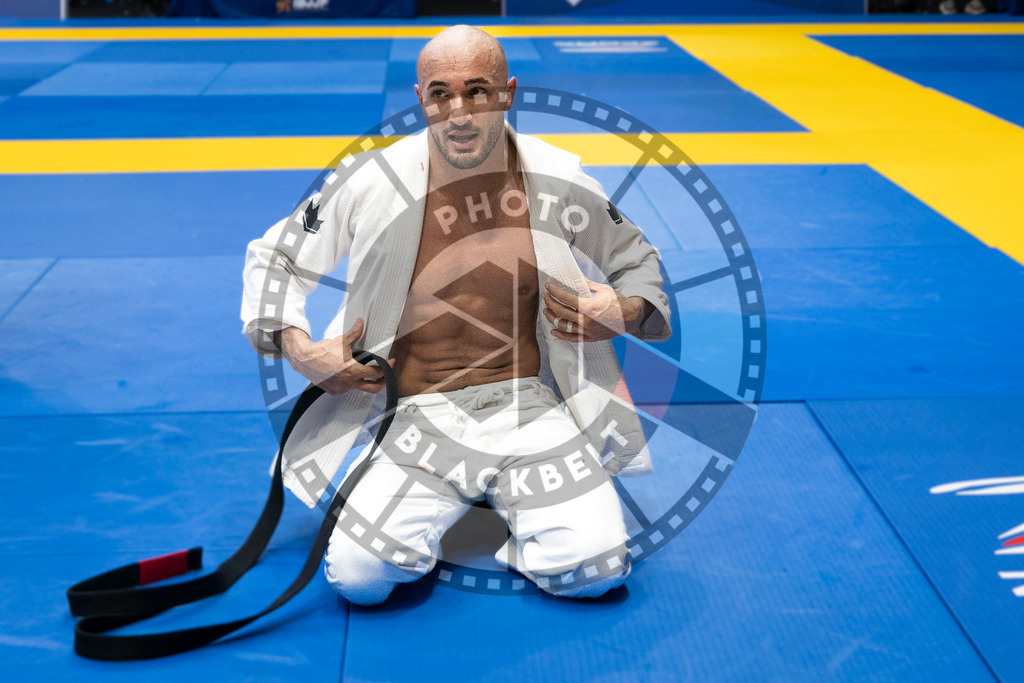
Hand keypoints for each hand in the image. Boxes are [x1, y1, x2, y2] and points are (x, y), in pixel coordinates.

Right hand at [277, 319, 394, 394]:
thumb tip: (361, 322)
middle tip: (386, 377)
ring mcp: (341, 388)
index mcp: (353, 371)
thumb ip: (354, 333)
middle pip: (373, 388)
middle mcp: (348, 383)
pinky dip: (351, 383)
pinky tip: (350, 376)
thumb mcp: (341, 341)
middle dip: (382, 383)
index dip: (387, 367)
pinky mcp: (334, 391)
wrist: (305, 360)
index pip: (377, 372)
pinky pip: (347, 389)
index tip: (391, 362)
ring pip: (359, 388)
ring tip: (367, 374)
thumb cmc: (322, 352)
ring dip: (364, 381)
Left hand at [542, 278, 645, 342]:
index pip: (565, 298)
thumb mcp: (603, 290)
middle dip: (550, 303)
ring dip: (552, 318)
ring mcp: (587, 331)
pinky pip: (572, 338)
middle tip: (546, 297)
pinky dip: (561, 335)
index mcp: (588, 307)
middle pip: (561, 312)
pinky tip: (554, 330)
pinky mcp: (590, 338)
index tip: (548, 287)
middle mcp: (585, 320)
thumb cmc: (618, 302)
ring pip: (563, 326)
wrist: (631, 318)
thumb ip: (587, 284)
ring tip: (547, 311)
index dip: (554, 292)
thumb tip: (576, 276)